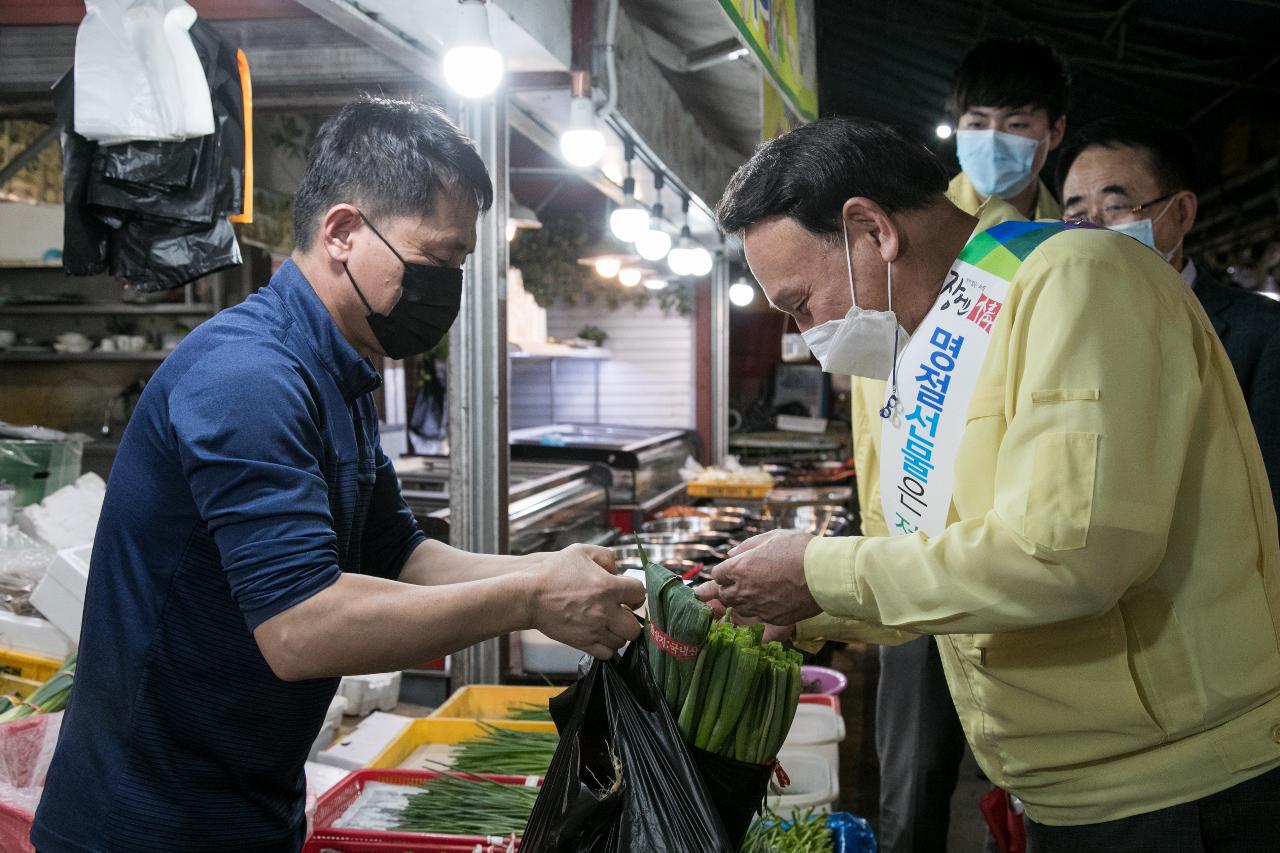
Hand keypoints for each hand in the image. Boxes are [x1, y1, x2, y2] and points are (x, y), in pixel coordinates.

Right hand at [524, 543, 645, 659]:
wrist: (528, 595)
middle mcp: (604, 611)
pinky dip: (607, 647)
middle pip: (635, 626)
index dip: (636, 593)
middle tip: (622, 613)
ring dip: (618, 633)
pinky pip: (607, 654)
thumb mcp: (581, 551)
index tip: (629, 594)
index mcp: (608, 587)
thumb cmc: (553, 572)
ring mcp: (594, 630)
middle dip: (631, 619)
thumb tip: (618, 569)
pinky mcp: (583, 643)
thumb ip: (606, 556)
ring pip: (622, 641)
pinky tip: (600, 635)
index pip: (640, 593)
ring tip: (609, 624)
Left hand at [696, 530, 821, 625]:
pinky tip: (771, 601)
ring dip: (743, 600)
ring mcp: (757, 607)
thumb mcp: (772, 538)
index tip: (732, 571)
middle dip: (730, 588)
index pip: (717, 575)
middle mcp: (743, 590)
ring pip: (739, 609)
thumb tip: (731, 553)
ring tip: (758, 591)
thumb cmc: (799, 549)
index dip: (725, 572)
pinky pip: (757, 617)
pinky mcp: (772, 619)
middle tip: (743, 582)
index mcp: (739, 567)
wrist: (824, 573)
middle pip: (724, 595)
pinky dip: (760, 610)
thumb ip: (747, 546)